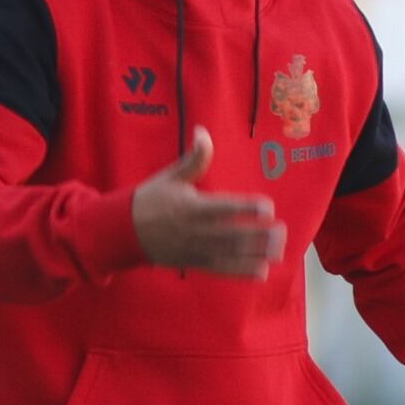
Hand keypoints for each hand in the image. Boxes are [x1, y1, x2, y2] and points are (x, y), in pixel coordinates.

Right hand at [132, 128, 284, 278]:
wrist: (123, 231)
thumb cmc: (150, 200)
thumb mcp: (170, 177)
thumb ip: (193, 159)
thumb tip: (203, 132)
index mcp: (190, 207)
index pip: (223, 208)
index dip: (246, 208)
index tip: (267, 207)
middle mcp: (195, 230)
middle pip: (231, 235)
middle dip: (258, 236)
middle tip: (281, 232)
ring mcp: (195, 249)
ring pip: (229, 254)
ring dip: (255, 254)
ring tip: (278, 252)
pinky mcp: (193, 263)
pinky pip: (220, 269)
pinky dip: (240, 272)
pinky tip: (262, 272)